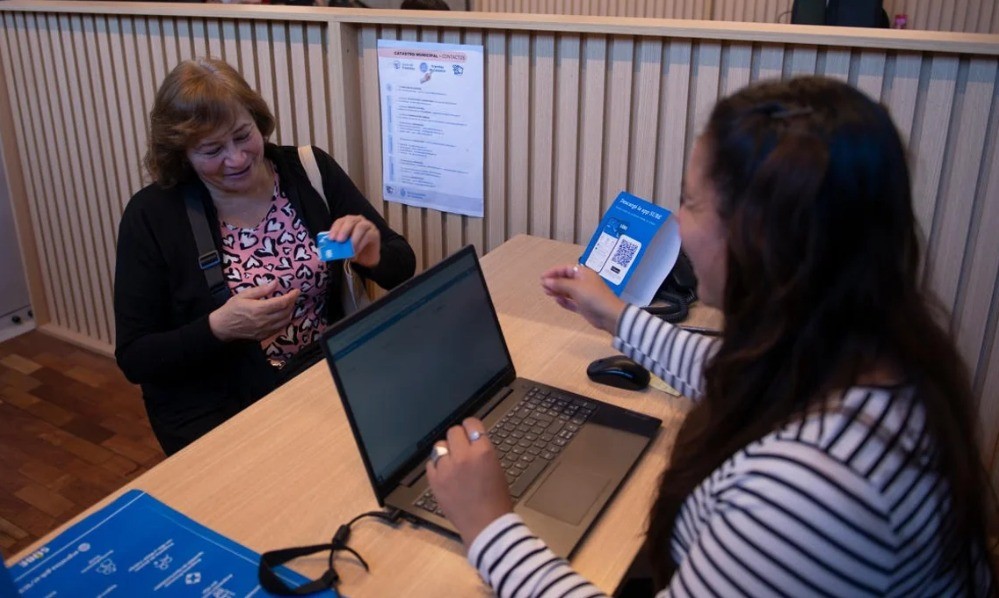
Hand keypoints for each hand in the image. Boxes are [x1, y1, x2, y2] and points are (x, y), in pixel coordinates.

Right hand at [208, 280, 300, 341]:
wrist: (222, 327)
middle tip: (292, 296)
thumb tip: (275, 283)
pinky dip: (284, 321)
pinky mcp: (264, 336)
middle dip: (292, 303)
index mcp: (259, 309)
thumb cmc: (231, 308)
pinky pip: (279, 328)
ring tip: (288, 305)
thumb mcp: (244, 295)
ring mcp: (265, 330)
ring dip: (290, 312)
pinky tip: (282, 315)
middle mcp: (264, 321)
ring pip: (285, 321)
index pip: (282, 303)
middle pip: (286, 312)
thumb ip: (261, 290)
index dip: (292, 296)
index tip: (296, 291)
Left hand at [328, 215, 380, 268]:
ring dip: (354, 238)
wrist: (366, 258)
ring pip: (360, 227)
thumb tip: (332, 246)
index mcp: (347, 221)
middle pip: (350, 221)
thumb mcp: (343, 247)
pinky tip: (356, 251)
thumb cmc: (353, 249)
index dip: (335, 229)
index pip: (340, 221)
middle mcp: (358, 220)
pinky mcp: (375, 233)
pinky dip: (361, 243)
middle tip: (339, 241)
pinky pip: (368, 235)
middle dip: (344, 230)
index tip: (331, 238)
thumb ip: (339, 244)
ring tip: (350, 249)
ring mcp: (368, 225)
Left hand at [426, 418, 513, 545]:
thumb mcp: (496, 468)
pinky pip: (430, 463)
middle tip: (461, 448)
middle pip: (453, 431)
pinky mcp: (435, 481)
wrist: (486, 525)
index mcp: (483, 452)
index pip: (471, 423)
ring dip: (446, 451)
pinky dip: (437, 466)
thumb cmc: (496, 499)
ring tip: (452, 462)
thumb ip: (482, 451)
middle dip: (458, 438)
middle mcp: (463, 456)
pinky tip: (444, 474)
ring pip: (439, 446)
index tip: (470, 431)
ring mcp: (446, 469)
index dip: (470, 427)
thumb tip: (471, 440)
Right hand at [540, 264, 625, 333]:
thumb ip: (560, 284)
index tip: (543, 278)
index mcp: (583, 273)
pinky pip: (571, 302)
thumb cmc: (593, 297)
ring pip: (567, 291)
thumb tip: (546, 281)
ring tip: (547, 293)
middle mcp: (583, 282)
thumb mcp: (575, 287)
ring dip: (557, 291)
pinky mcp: (583, 306)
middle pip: (566, 279)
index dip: (554, 272)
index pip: (566, 269)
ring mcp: (584, 295)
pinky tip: (557, 301)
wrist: (609, 315)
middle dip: (554, 282)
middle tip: (543, 287)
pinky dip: (564, 301)